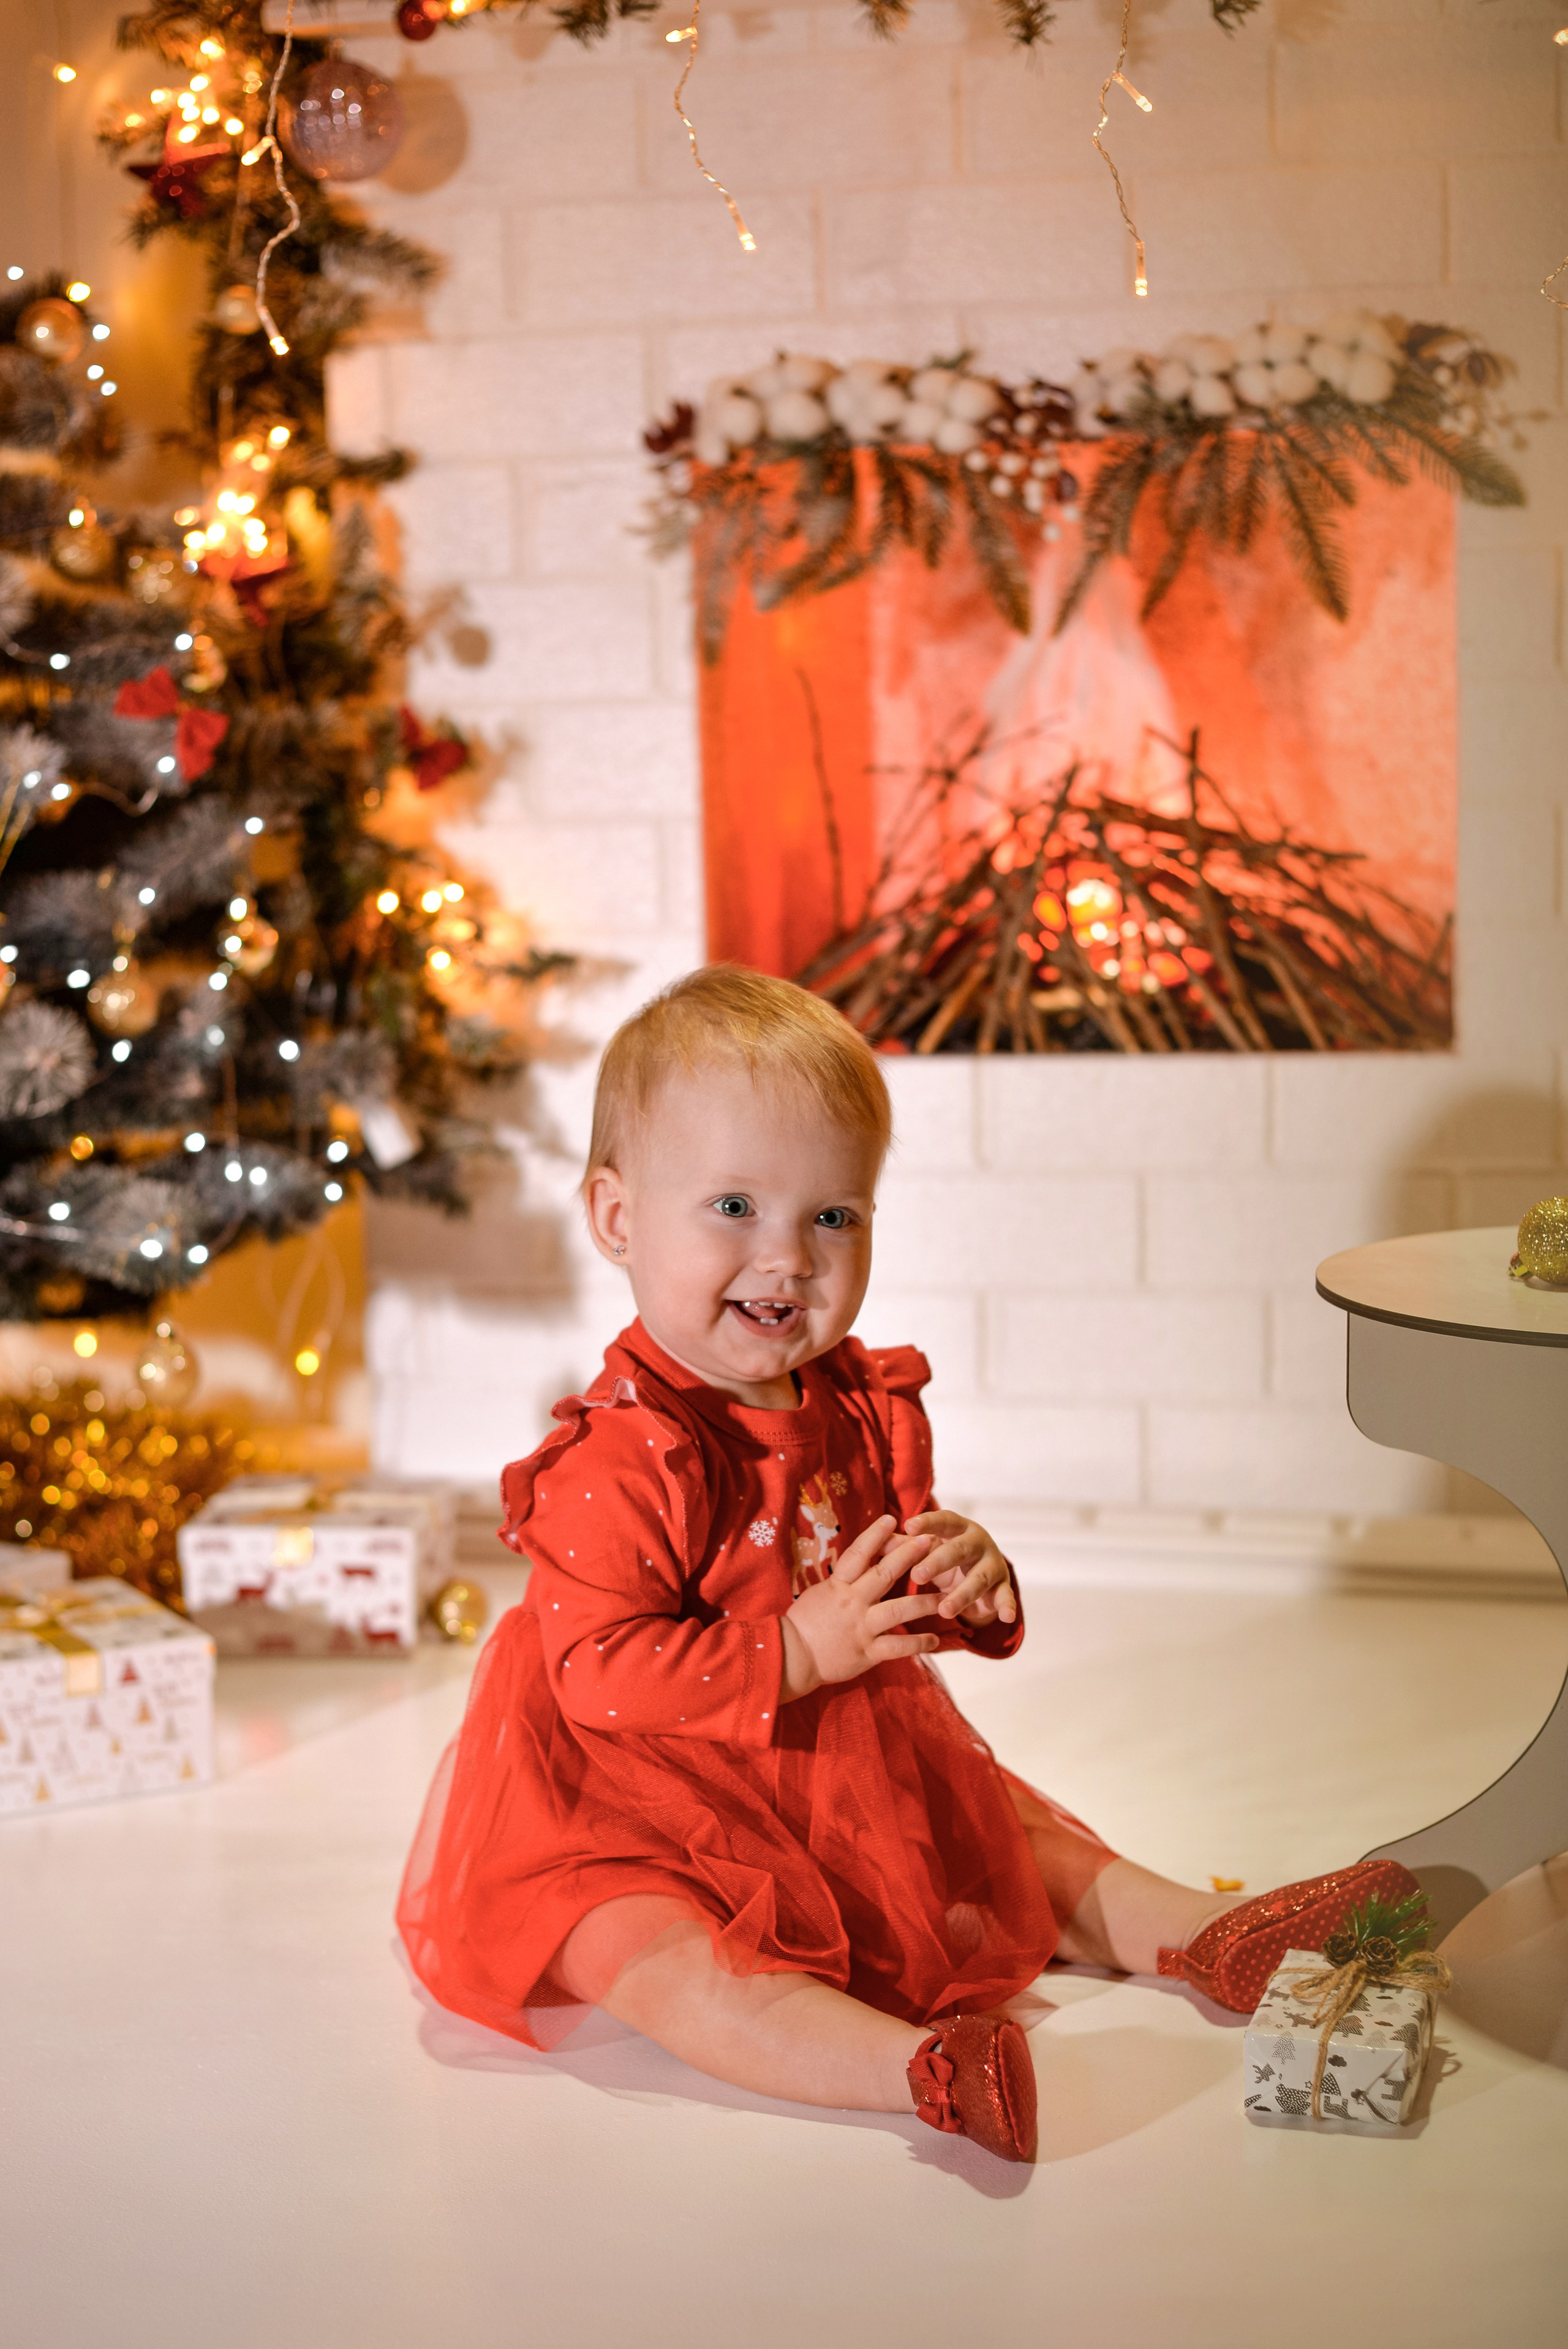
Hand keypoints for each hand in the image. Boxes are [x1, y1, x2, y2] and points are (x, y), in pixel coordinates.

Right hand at [779, 1514, 940, 1701]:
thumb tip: (863, 1561)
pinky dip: (918, 1643)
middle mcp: (852, 1602)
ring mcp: (862, 1627)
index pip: (858, 1554)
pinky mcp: (868, 1652)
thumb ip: (844, 1580)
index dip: (875, 1535)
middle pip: (884, 1574)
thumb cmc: (806, 1621)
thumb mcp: (821, 1592)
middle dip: (909, 1556)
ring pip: (899, 1610)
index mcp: (838, 1585)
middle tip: (930, 1541)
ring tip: (946, 1596)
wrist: (793, 1656)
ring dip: (925, 1602)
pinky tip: (935, 1639)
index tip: (892, 1519)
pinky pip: (898, 1647)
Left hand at [904, 1510, 1016, 1629]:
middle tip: (917, 1575)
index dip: (928, 1523)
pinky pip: (1005, 1596)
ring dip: (963, 1594)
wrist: (981, 1573)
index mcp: (958, 1528)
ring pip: (979, 1578)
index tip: (908, 1526)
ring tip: (944, 1610)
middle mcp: (978, 1542)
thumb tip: (875, 1542)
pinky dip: (1008, 1605)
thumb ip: (905, 1545)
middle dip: (939, 1562)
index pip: (943, 1521)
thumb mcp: (928, 1549)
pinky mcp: (1002, 1586)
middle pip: (960, 1549)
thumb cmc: (945, 1556)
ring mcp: (992, 1564)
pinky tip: (1006, 1616)